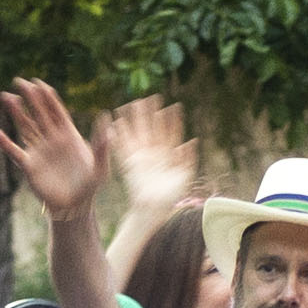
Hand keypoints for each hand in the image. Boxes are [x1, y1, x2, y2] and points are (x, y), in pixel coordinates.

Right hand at [0, 77, 103, 217]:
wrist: (74, 207)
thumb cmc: (89, 187)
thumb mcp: (100, 166)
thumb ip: (102, 144)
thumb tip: (106, 120)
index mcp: (69, 135)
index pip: (56, 111)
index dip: (47, 97)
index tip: (38, 82)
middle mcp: (52, 139)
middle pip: (38, 114)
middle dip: (29, 97)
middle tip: (19, 80)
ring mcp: (39, 151)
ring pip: (25, 127)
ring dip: (15, 112)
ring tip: (5, 96)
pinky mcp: (29, 166)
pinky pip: (14, 151)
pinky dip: (3, 142)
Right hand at [104, 92, 192, 224]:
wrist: (153, 209)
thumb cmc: (171, 196)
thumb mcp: (184, 176)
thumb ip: (187, 158)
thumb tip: (191, 140)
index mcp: (169, 155)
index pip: (171, 133)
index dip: (172, 120)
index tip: (174, 106)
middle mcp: (154, 153)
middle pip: (153, 129)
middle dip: (151, 114)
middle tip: (150, 97)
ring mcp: (141, 157)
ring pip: (138, 133)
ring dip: (135, 120)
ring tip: (132, 103)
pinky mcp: (129, 163)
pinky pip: (123, 146)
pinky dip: (119, 135)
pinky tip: (117, 123)